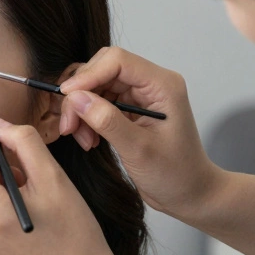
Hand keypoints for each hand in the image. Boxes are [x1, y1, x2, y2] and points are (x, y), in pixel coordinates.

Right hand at [58, 47, 221, 219]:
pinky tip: (90, 140)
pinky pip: (98, 103)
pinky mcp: (129, 109)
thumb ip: (106, 121)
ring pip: (96, 87)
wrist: (189, 194)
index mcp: (162, 85)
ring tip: (83, 139)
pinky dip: (87, 119)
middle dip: (81, 94)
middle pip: (102, 70)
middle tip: (68, 125)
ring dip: (81, 111)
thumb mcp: (138, 150)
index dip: (88, 75)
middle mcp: (151, 84)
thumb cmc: (175, 175)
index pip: (117, 61)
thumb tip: (75, 98)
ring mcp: (139, 96)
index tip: (66, 96)